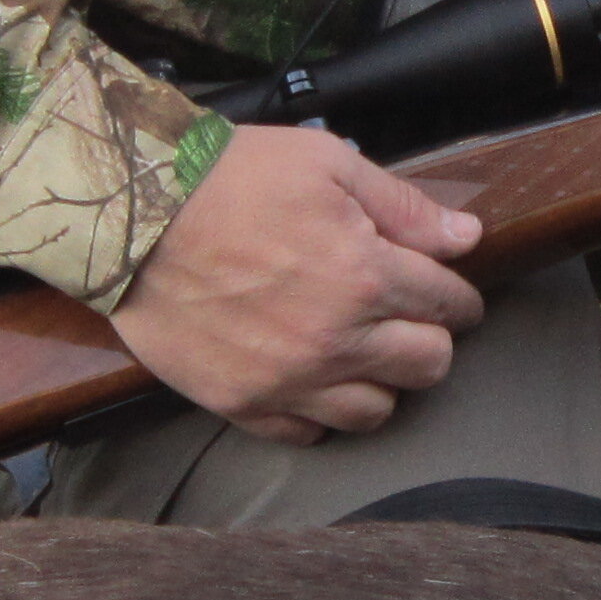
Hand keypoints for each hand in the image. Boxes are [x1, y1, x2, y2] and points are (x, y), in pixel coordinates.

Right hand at [111, 128, 487, 444]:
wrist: (134, 213)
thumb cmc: (230, 177)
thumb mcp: (328, 164)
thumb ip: (404, 207)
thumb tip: (466, 239)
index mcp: (367, 275)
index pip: (448, 304)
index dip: (457, 296)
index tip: (450, 294)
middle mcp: (337, 339)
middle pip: (427, 365)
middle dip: (429, 338)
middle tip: (408, 320)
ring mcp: (288, 379)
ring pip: (375, 412)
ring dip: (381, 382)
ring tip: (364, 354)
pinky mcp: (243, 403)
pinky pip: (308, 434)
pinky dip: (321, 413)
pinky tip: (315, 381)